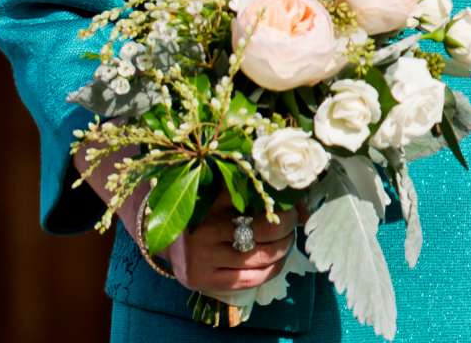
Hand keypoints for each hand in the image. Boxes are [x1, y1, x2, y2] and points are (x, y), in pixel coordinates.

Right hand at [162, 204, 297, 298]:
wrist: (163, 234)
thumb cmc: (207, 208)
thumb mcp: (229, 192)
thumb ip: (265, 193)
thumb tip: (306, 210)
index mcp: (216, 197)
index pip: (265, 199)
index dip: (287, 206)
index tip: (293, 206)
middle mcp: (208, 227)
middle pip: (269, 229)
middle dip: (288, 228)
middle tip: (291, 225)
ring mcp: (203, 255)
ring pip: (262, 256)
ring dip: (284, 250)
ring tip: (286, 242)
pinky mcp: (201, 279)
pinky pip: (250, 279)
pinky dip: (271, 270)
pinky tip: (276, 261)